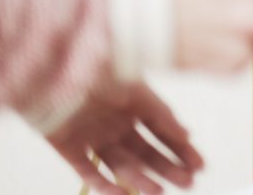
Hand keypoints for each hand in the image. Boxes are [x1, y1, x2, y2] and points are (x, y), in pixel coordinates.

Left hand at [46, 81, 202, 193]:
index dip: (181, 149)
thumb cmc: (98, 71)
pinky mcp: (68, 148)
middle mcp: (116, 124)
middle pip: (146, 152)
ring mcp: (93, 137)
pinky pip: (87, 171)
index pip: (163, 132)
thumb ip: (160, 113)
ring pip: (121, 165)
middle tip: (187, 184)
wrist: (53, 70)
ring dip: (141, 179)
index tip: (199, 165)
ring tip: (159, 192)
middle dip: (167, 168)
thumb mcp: (137, 90)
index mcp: (134, 106)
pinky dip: (103, 185)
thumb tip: (186, 134)